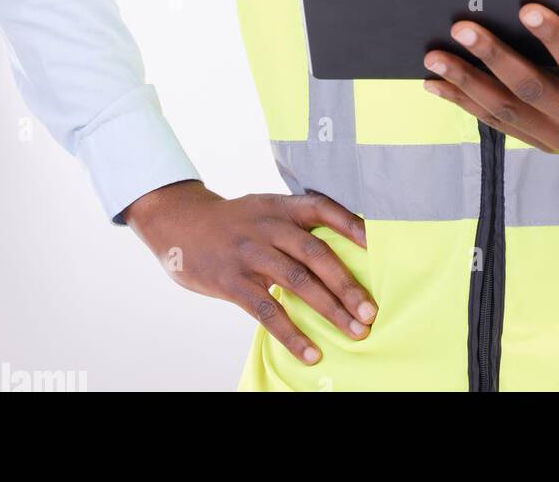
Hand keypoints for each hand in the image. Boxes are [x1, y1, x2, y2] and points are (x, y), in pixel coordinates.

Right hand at [121, 180, 376, 365]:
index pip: (322, 207)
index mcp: (280, 206)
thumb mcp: (264, 209)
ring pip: (297, 282)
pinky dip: (291, 333)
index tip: (377, 243)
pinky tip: (310, 352)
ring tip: (354, 331)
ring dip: (329, 309)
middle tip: (371, 311)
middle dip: (347, 284)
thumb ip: (295, 225)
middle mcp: (268, 227)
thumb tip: (340, 253)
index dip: (351, 223)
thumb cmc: (234, 222)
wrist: (181, 222)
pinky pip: (266, 310)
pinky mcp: (232, 281)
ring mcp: (250, 253)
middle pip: (316, 253)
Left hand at [422, 3, 558, 154]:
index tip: (528, 8)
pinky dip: (465, 103)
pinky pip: (498, 124)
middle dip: (493, 56)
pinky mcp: (543, 145)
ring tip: (435, 57)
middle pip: (532, 89)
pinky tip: (438, 85)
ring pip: (506, 110)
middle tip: (462, 28)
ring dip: (466, 81)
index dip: (556, 37)